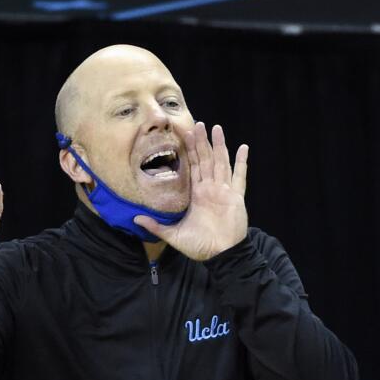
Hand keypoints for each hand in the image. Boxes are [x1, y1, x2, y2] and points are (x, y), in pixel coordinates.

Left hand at [135, 122, 248, 260]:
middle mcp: (209, 189)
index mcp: (196, 195)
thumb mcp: (173, 235)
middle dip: (201, 142)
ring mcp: (223, 191)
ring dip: (219, 145)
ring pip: (220, 162)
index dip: (188, 151)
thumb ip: (156, 226)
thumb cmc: (199, 246)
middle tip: (197, 124)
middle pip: (205, 160)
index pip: (191, 167)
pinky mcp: (236, 196)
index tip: (183, 135)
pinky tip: (244, 148)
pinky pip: (239, 176)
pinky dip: (242, 162)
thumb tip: (135, 219)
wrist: (220, 255)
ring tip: (216, 128)